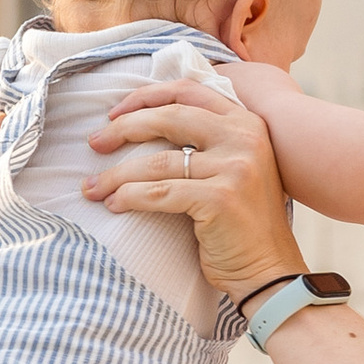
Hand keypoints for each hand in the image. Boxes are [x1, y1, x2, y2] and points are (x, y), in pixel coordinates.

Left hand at [82, 86, 303, 305]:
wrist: (270, 272)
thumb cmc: (243, 227)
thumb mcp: (235, 169)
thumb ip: (208, 143)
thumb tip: (148, 124)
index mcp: (246, 123)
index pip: (188, 92)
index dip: (146, 97)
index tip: (115, 113)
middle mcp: (244, 138)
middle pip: (169, 117)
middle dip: (124, 128)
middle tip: (95, 143)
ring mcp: (234, 167)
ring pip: (157, 161)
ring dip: (117, 174)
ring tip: (93, 187)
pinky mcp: (220, 198)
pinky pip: (160, 193)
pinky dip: (130, 197)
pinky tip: (114, 205)